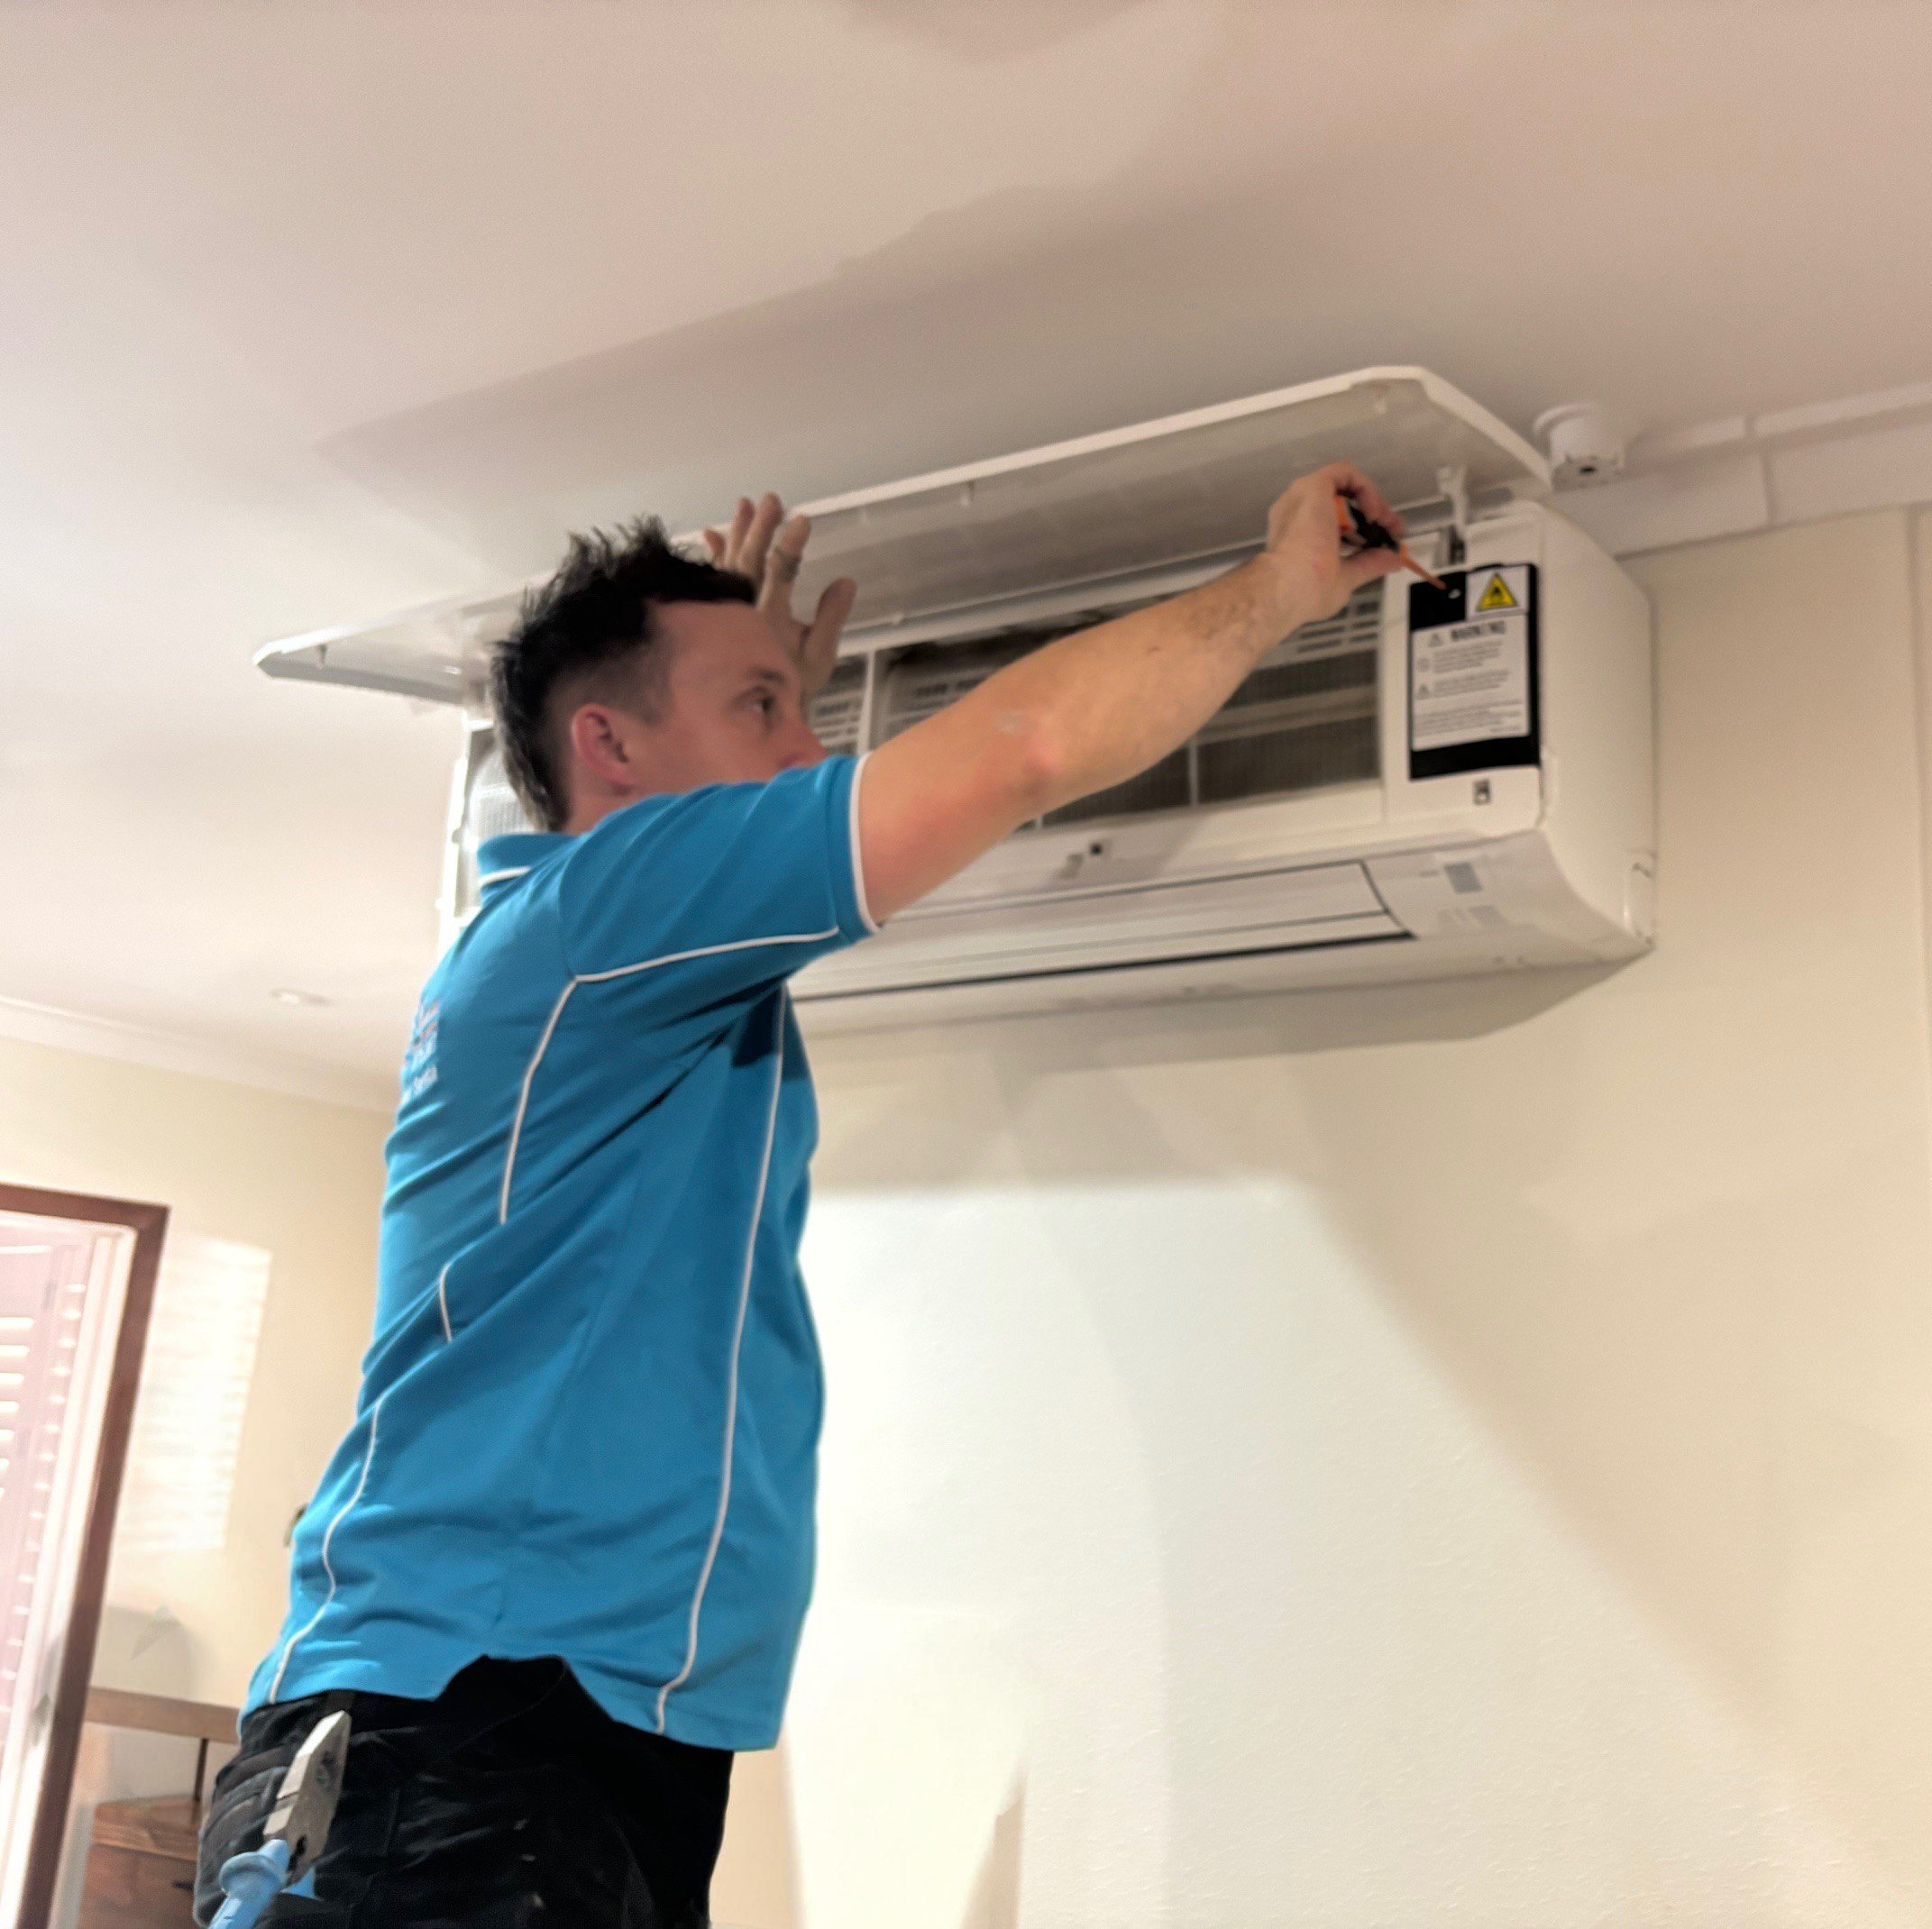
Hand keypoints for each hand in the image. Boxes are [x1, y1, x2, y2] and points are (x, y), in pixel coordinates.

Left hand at [703, 493, 857, 700]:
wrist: (754, 712)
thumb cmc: (792, 685)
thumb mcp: (819, 657)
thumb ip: (830, 618)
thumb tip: (846, 582)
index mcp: (768, 617)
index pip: (780, 571)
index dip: (790, 544)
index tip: (803, 520)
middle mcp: (743, 609)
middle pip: (750, 558)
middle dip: (761, 526)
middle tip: (772, 498)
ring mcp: (728, 610)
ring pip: (729, 563)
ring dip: (738, 532)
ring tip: (744, 504)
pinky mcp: (718, 613)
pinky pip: (711, 578)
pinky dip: (712, 555)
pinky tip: (710, 534)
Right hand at [1255, 462, 1406, 629]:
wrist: (1291, 586)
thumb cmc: (1307, 590)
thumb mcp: (1345, 578)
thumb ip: (1369, 564)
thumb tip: (1393, 560)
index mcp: (1297, 534)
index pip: (1333, 521)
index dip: (1363, 526)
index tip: (1385, 539)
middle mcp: (1296, 511)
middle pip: (1340, 501)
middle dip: (1371, 511)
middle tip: (1392, 527)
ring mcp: (1302, 496)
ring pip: (1342, 485)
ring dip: (1369, 499)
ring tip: (1384, 520)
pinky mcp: (1313, 485)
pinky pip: (1344, 473)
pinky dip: (1365, 488)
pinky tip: (1373, 511)